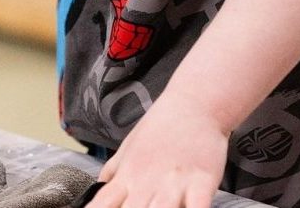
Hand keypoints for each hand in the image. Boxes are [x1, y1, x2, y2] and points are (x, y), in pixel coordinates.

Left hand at [91, 90, 228, 207]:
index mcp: (127, 176)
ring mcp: (174, 183)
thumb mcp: (129, 146)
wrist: (194, 102)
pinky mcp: (202, 182)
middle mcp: (146, 183)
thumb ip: (113, 171)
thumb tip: (97, 188)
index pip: (102, 205)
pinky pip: (198, 207)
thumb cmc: (162, 126)